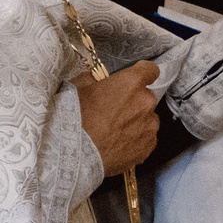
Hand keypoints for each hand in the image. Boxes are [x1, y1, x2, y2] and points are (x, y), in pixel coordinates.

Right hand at [76, 60, 161, 178]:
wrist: (73, 152)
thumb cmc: (73, 117)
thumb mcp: (79, 86)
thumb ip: (97, 79)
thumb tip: (101, 80)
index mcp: (131, 83)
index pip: (150, 70)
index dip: (141, 73)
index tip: (133, 80)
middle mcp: (146, 102)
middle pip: (147, 97)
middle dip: (134, 101)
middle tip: (114, 110)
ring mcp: (149, 126)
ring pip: (148, 119)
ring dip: (137, 121)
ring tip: (116, 131)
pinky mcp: (148, 147)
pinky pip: (146, 138)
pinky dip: (136, 139)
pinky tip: (118, 144)